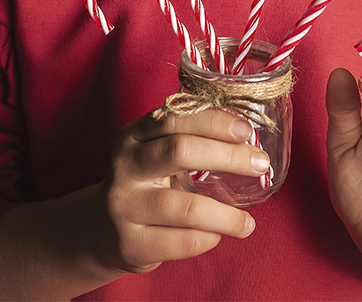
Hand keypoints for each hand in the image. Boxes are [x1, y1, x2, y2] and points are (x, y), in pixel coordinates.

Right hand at [95, 107, 262, 275]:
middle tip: (260, 165)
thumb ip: (188, 140)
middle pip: (180, 151)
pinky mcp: (130, 242)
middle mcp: (125, 166)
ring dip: (226, 216)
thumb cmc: (145, 185)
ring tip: (248, 223)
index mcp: (134, 135)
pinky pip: (182, 241)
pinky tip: (219, 236)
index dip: (214, 122)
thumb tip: (247, 139)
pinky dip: (209, 239)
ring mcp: (124, 205)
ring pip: (187, 207)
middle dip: (228, 157)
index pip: (175, 118)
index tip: (246, 130)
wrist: (101, 230)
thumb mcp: (154, 153)